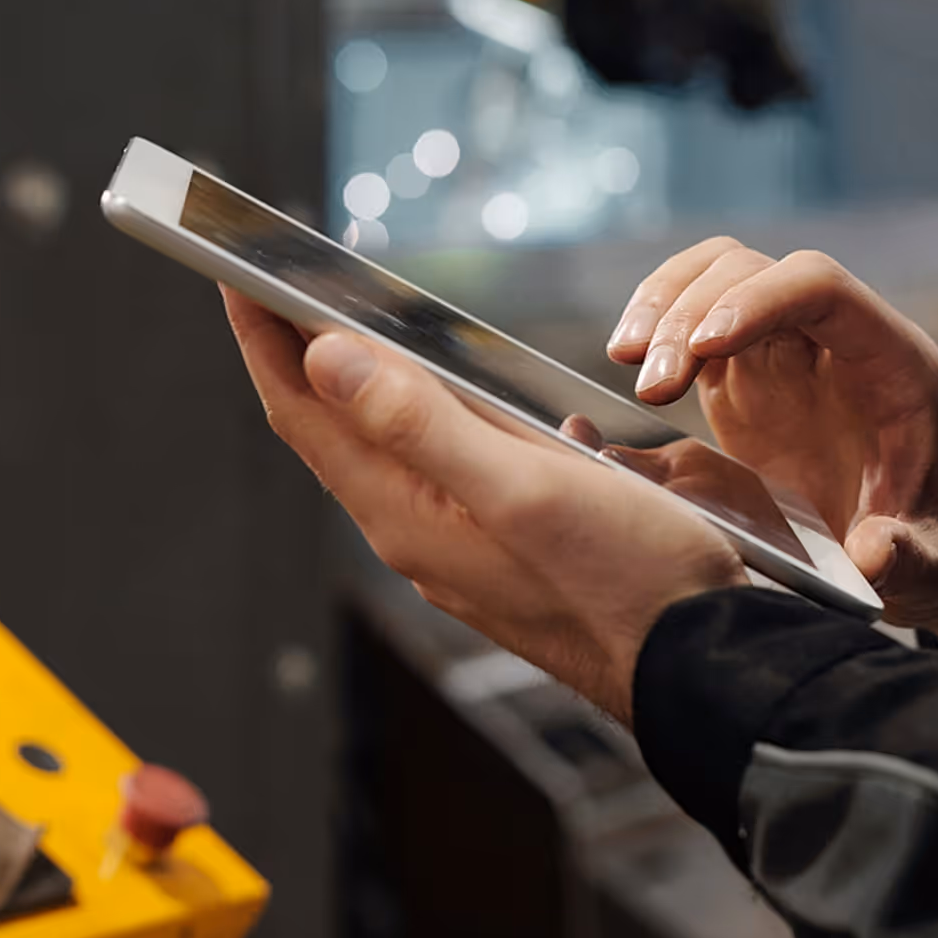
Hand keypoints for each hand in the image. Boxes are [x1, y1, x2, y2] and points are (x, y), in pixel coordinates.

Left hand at [223, 290, 744, 725]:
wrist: (702, 665)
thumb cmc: (627, 584)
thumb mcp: (523, 488)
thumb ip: (422, 424)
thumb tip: (329, 359)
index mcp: (410, 517)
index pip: (307, 415)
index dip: (265, 341)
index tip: (235, 273)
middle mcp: (423, 535)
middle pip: (338, 431)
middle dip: (302, 356)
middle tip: (279, 285)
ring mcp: (464, 546)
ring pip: (393, 451)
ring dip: (369, 386)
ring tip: (352, 328)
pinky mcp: (508, 549)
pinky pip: (452, 471)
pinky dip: (440, 418)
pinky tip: (469, 398)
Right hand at [608, 239, 937, 644]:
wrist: (926, 544)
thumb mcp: (935, 564)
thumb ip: (908, 557)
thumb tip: (873, 553)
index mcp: (892, 365)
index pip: (822, 287)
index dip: (762, 300)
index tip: (703, 347)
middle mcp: (838, 340)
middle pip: (755, 271)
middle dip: (693, 314)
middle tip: (650, 389)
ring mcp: (789, 352)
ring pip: (720, 275)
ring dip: (665, 305)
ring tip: (624, 360)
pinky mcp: (749, 378)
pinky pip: (699, 319)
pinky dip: (659, 328)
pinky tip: (626, 364)